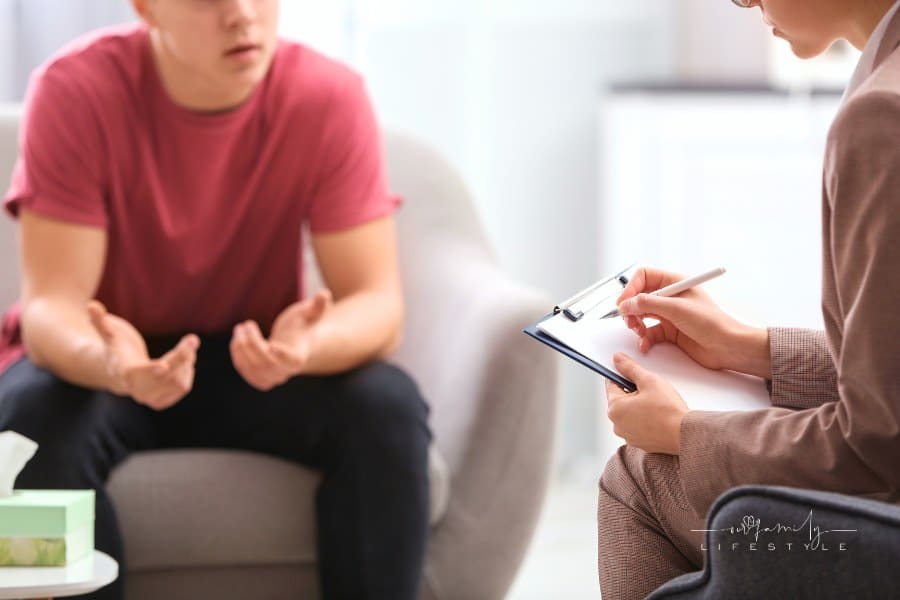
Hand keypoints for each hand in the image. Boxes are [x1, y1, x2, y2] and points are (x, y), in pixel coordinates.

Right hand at [87, 301, 199, 409]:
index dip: (150, 371)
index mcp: (122, 370)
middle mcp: (135, 389)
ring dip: (188, 362)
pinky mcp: (160, 401)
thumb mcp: (108, 332)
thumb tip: (91, 305)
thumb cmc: (116, 347)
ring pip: (179, 383)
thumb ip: (100, 321)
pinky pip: (182, 388)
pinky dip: (188, 373)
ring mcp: (148, 397)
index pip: (136, 374)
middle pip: (166, 376)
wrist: (119, 371)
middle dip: (181, 356)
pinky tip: (185, 362)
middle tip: (192, 339)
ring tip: (187, 347)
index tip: (163, 367)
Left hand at [230, 290, 331, 390]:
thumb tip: (325, 294)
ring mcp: (273, 377)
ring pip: (252, 368)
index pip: (292, 360)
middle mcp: (287, 371)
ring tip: (240, 329)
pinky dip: (237, 356)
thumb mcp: (310, 314)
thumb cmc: (302, 326)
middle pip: (266, 363)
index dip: (283, 355)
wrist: (296, 344)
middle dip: (252, 343)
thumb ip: (317, 306)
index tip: (272, 346)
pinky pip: (245, 371)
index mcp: (299, 355)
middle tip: (245, 325)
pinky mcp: (261, 379)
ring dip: (241, 348)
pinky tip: (237, 340)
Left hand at [605, 353, 688, 454]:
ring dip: (638, 406)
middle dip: (633, 392)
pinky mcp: (638, 442)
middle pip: (620, 399)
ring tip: (656, 405)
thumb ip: (630, 368)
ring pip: (629, 413)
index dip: (623, 374)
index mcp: (614, 408)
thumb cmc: (668, 410)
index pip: (611, 383)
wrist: (684, 434)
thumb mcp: (649, 380)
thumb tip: (618, 359)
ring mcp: (627, 435)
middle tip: (650, 391)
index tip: (633, 373)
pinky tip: (658, 416)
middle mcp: (617, 424)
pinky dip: (645, 419)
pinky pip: (638, 425)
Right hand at [617, 266, 770, 377]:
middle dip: (631, 308)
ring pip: (641, 314)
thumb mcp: (677, 308)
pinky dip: (644, 338)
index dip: (631, 288)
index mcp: (674, 282)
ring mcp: (669, 314)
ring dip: (635, 323)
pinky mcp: (669, 331)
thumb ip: (648, 304)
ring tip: (638, 331)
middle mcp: (670, 296)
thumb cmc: (712, 323)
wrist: (727, 347)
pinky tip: (645, 343)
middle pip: (639, 296)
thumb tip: (626, 303)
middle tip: (629, 320)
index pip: (644, 276)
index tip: (624, 302)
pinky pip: (648, 331)